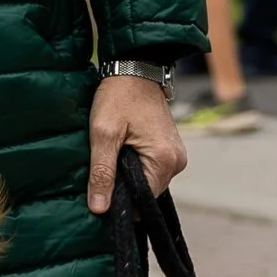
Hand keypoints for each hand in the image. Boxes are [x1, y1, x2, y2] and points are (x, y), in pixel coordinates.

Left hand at [87, 71, 186, 213]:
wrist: (136, 67)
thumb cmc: (118, 96)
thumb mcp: (103, 133)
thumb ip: (102, 172)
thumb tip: (99, 209)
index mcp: (165, 161)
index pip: (143, 202)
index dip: (120, 201)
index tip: (100, 193)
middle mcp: (177, 162)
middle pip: (147, 194)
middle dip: (124, 188)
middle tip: (101, 172)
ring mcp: (176, 156)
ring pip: (149, 182)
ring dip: (129, 177)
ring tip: (111, 159)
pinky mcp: (170, 149)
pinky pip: (152, 170)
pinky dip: (135, 167)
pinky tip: (121, 154)